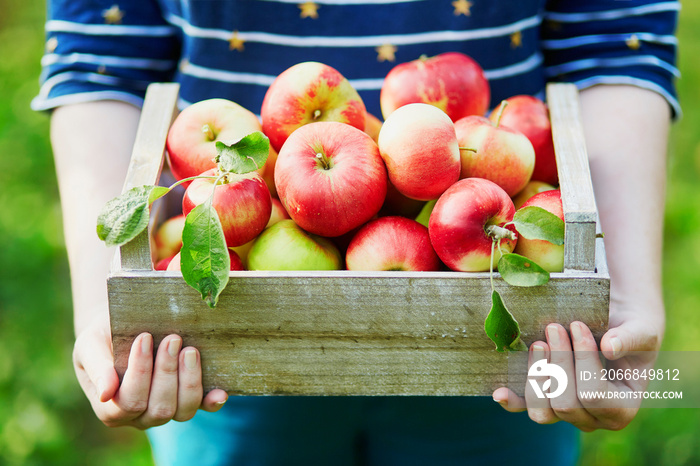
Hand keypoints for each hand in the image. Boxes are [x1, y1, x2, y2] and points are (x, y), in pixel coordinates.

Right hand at [73, 319, 227, 428]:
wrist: (122, 327)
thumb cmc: (103, 338)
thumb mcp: (90, 346)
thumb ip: (97, 368)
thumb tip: (106, 392)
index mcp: (111, 408)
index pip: (129, 401)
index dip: (140, 371)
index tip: (144, 337)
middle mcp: (140, 416)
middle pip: (160, 408)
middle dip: (167, 372)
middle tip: (172, 338)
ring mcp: (166, 410)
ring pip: (183, 411)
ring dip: (190, 380)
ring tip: (190, 350)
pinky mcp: (187, 400)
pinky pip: (203, 408)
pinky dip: (212, 401)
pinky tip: (220, 391)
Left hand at [492, 302, 662, 430]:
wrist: (614, 323)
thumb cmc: (631, 328)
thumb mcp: (641, 329)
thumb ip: (630, 338)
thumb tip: (610, 347)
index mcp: (622, 407)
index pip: (595, 395)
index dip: (582, 361)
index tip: (576, 325)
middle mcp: (593, 417)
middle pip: (566, 404)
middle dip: (557, 363)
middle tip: (554, 327)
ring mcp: (566, 412)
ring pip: (543, 411)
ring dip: (536, 375)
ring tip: (538, 343)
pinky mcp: (544, 400)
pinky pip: (524, 408)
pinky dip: (512, 401)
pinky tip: (500, 392)